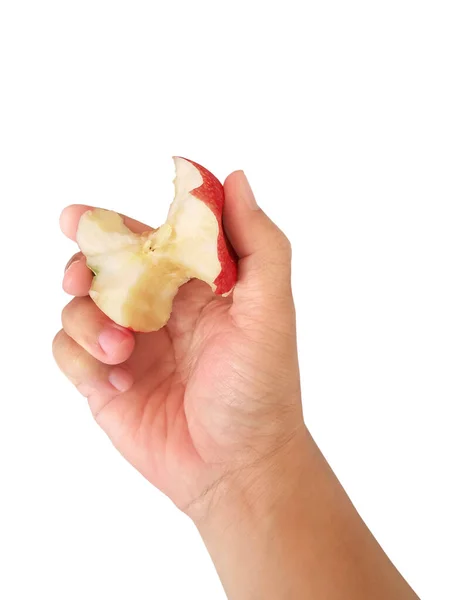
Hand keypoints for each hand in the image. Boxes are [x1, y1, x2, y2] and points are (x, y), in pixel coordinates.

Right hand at [53, 171, 302, 514]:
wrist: (238, 466)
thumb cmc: (260, 388)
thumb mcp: (270, 309)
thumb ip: (256, 242)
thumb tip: (233, 178)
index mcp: (193, 285)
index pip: (146, 239)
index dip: (112, 224)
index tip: (81, 219)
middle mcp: (158, 309)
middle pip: (100, 267)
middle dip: (81, 264)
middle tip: (80, 275)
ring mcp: (130, 345)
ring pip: (77, 307)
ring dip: (87, 322)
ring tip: (121, 350)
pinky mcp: (106, 382)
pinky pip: (67, 352)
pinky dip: (81, 360)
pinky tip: (119, 383)